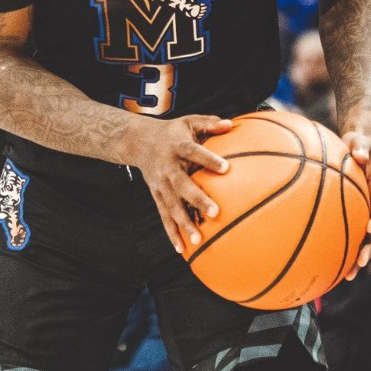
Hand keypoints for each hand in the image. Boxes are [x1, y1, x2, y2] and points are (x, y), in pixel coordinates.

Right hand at [126, 114, 232, 252]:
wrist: (139, 141)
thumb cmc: (172, 132)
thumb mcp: (189, 121)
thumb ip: (209, 123)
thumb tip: (231, 124)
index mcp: (178, 147)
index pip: (194, 152)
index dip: (208, 159)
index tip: (225, 168)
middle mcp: (168, 168)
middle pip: (182, 185)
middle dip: (197, 199)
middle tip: (215, 213)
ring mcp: (160, 184)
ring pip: (172, 206)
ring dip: (184, 223)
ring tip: (198, 240)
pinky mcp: (157, 196)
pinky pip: (164, 216)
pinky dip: (172, 233)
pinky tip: (182, 249)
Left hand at [342, 129, 370, 280]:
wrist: (356, 147)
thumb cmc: (357, 143)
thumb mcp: (359, 141)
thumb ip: (360, 146)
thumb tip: (359, 154)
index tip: (370, 227)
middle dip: (370, 249)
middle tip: (360, 262)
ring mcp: (364, 213)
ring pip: (365, 241)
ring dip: (358, 258)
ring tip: (347, 276)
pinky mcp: (353, 216)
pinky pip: (350, 235)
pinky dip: (343, 249)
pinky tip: (330, 264)